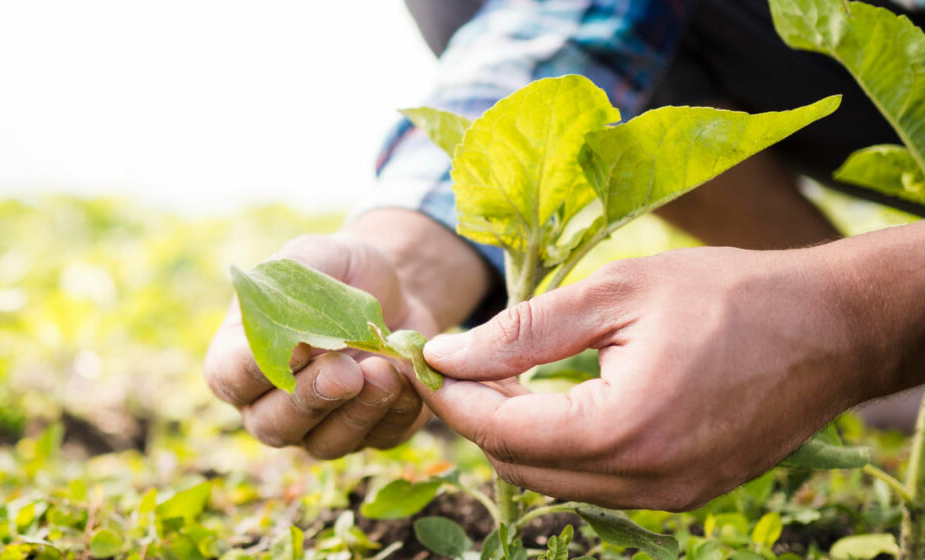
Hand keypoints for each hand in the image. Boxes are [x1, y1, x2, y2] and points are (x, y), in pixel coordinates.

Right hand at [204, 233, 435, 458]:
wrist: (394, 289)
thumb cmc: (338, 272)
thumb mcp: (313, 256)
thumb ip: (290, 283)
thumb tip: (291, 336)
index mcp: (241, 357)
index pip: (230, 378)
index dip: (255, 370)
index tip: (294, 347)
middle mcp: (272, 403)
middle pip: (273, 425)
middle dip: (311, 399)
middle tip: (346, 371)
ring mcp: (319, 426)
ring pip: (325, 443)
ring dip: (356, 413)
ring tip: (384, 372)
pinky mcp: (370, 433)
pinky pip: (379, 438)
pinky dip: (396, 412)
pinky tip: (408, 379)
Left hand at [417, 245, 879, 510]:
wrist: (831, 328)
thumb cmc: (728, 295)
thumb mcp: (616, 293)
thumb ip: (524, 330)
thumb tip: (446, 354)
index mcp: (624, 428)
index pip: (501, 431)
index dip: (451, 395)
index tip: (423, 359)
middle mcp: (644, 480)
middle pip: (519, 466)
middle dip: (476, 416)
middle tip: (455, 363)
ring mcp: (668, 497)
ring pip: (553, 481)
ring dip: (516, 434)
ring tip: (500, 375)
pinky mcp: (683, 494)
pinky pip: (595, 482)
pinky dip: (561, 447)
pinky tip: (555, 399)